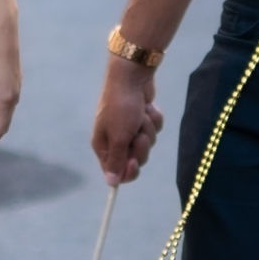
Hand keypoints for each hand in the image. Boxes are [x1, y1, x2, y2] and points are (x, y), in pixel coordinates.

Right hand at [91, 56, 163, 185]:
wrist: (132, 76)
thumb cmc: (121, 107)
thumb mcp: (118, 137)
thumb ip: (116, 161)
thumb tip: (111, 183)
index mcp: (103, 145)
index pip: (116, 172)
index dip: (128, 170)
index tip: (135, 162)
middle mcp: (115, 139)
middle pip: (136, 159)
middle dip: (141, 146)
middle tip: (139, 133)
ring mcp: (130, 128)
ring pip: (147, 143)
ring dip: (148, 129)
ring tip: (141, 115)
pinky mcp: (142, 118)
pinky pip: (154, 129)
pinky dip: (153, 119)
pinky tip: (147, 107)